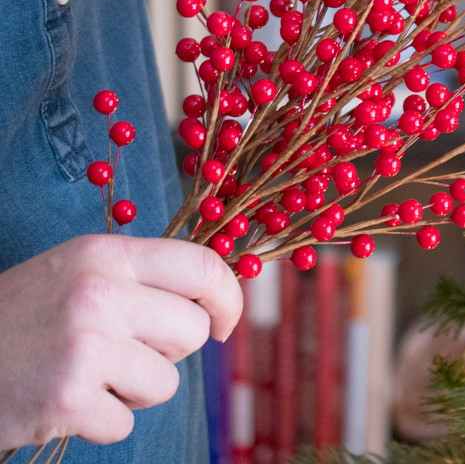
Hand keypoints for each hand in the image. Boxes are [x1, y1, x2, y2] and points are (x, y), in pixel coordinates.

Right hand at [0, 235, 243, 449]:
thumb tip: (215, 299)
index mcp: (103, 256)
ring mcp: (83, 347)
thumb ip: (139, 279)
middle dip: (167, 352)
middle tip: (119, 354)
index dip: (228, 299)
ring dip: (132, 391)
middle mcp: (97, 294)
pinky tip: (63, 402)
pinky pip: (125, 423)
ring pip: (165, 383)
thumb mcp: (75, 275)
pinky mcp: (68, 400)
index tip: (224, 325)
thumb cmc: (21, 321)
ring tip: (85, 376)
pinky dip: (99, 423)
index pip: (202, 266)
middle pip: (191, 331)